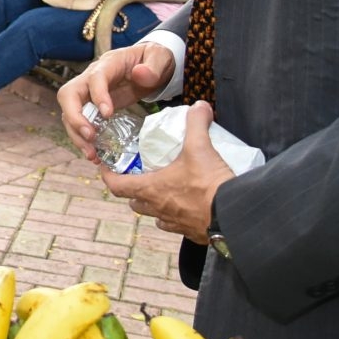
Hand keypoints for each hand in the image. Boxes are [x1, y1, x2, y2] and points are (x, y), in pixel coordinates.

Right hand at [58, 42, 173, 163]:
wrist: (150, 66)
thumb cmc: (153, 60)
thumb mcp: (159, 58)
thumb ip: (153, 67)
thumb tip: (140, 74)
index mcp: (108, 64)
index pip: (95, 77)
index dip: (97, 95)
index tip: (107, 114)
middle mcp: (91, 77)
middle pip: (68, 94)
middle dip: (74, 117)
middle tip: (90, 137)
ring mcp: (88, 92)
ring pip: (69, 112)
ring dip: (76, 134)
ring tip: (92, 154)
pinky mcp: (92, 107)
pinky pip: (79, 122)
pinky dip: (82, 139)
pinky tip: (94, 154)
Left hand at [103, 102, 232, 243]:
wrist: (233, 216)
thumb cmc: (209, 185)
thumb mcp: (200, 148)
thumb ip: (196, 123)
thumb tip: (199, 106)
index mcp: (151, 189)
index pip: (116, 186)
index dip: (107, 176)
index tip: (106, 168)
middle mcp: (157, 209)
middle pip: (134, 202)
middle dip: (132, 190)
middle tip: (138, 176)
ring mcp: (174, 223)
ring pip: (153, 215)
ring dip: (152, 204)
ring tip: (162, 190)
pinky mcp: (191, 232)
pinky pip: (175, 225)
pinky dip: (174, 216)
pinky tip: (185, 206)